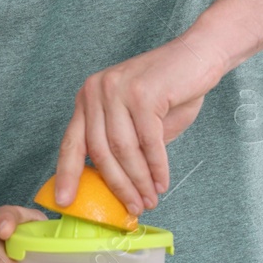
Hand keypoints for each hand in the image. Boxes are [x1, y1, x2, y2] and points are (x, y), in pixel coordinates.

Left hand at [54, 34, 228, 216]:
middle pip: (100, 151)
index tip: (64, 201)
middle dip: (117, 186)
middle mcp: (96, 91)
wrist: (198, 55)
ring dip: (138, 181)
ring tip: (149, 199)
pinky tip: (161, 182)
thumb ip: (123, 145)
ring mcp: (118, 90)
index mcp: (88, 97)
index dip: (67, 174)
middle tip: (132, 207)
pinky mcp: (143, 93)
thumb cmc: (169, 89)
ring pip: (124, 149)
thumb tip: (116, 187)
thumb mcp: (136, 119)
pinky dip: (156, 167)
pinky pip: (148, 142)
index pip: (72, 141)